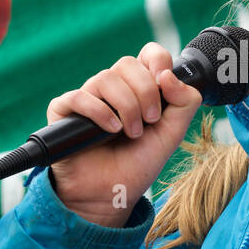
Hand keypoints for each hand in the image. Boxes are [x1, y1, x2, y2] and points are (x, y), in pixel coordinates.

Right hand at [46, 43, 201, 225]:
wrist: (111, 195)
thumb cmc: (137, 164)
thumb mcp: (172, 134)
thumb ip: (184, 103)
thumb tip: (169, 75)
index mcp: (138, 88)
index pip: (148, 54)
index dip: (157, 61)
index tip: (164, 83)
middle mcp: (113, 89)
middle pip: (127, 63)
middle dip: (145, 92)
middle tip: (150, 121)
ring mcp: (88, 98)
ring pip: (105, 78)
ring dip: (126, 107)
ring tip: (130, 133)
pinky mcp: (64, 111)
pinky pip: (78, 96)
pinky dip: (98, 111)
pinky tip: (110, 130)